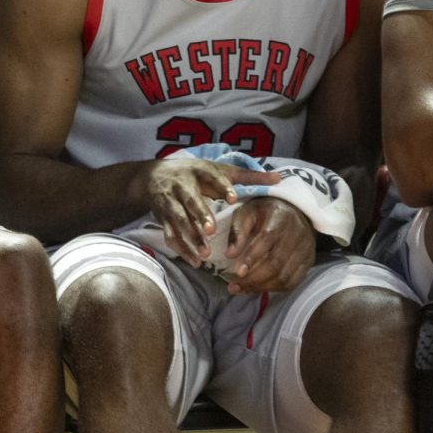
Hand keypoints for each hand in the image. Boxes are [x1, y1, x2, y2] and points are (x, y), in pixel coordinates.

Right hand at [134, 159, 279, 267]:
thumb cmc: (194, 174)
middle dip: (200, 215)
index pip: (211, 178)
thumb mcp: (220, 170)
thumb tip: (280, 178)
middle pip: (190, 201)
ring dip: (189, 238)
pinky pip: (170, 234)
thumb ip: (249, 176)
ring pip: (178, 220)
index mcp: (199, 172)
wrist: (152, 177)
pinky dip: (181, 248)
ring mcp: (170, 202)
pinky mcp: (162, 217)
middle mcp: (181, 185)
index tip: (234, 198)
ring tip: (204, 255)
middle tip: (212, 231)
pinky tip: (194, 262)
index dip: (222, 187)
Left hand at [224, 198, 314, 294]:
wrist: (291, 210)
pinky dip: (274, 289)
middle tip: (234, 286)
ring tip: (242, 289)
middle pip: (277, 263)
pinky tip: (258, 288)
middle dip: (254, 278)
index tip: (237, 272)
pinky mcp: (309, 261)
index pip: (267, 239)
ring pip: (285, 276)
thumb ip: (238, 232)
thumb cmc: (263, 212)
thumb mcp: (246, 213)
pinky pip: (293, 282)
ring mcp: (306, 249)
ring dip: (262, 286)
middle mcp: (298, 233)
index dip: (252, 257)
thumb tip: (230, 255)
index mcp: (280, 217)